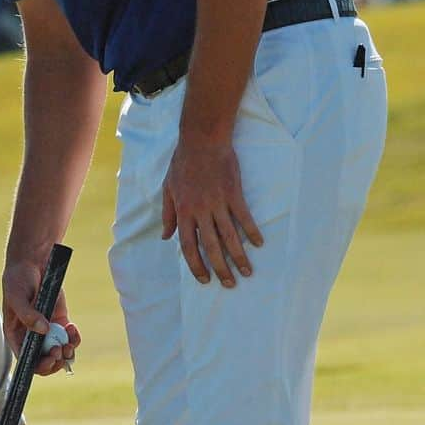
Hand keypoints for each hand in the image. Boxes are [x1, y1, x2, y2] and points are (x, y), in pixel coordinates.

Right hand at [1, 258, 79, 374]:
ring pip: (59, 351)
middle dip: (55, 360)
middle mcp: (30, 336)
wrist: (32, 261)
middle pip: (44, 360)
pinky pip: (68, 337)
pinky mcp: (59, 320)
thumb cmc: (18, 279)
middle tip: (63, 350)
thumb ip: (28, 315)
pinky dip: (74, 337)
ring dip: (68, 351)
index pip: (26, 359)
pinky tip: (73, 327)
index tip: (51, 359)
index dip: (39, 365)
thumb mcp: (18, 296)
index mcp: (16, 335)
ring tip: (71, 342)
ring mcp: (46, 329)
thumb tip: (43, 331)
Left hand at [161, 135, 262, 286]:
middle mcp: (200, 211)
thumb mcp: (168, 189)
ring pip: (229, 236)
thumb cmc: (182, 164)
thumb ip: (167, 215)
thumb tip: (166, 237)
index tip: (204, 280)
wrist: (202, 140)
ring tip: (247, 272)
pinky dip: (252, 231)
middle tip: (229, 284)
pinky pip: (244, 217)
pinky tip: (259, 244)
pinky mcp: (234, 193)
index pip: (188, 247)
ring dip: (239, 257)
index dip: (196, 266)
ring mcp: (218, 203)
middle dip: (220, 268)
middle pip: (211, 247)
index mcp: (183, 212)